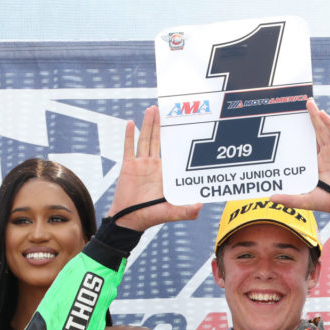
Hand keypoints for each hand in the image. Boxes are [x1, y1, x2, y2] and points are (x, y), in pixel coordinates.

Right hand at [107, 106, 200, 230]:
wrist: (129, 220)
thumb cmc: (151, 217)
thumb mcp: (172, 213)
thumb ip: (186, 211)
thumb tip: (201, 206)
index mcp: (166, 173)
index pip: (173, 152)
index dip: (177, 138)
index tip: (182, 125)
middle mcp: (154, 165)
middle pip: (158, 140)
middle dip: (161, 124)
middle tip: (164, 108)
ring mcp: (141, 164)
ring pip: (145, 139)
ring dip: (148, 124)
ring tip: (151, 110)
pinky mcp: (128, 166)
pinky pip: (129, 148)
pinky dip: (129, 135)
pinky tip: (131, 123)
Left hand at [271, 99, 329, 215]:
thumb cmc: (329, 202)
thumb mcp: (305, 200)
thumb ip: (289, 199)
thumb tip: (270, 198)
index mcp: (314, 162)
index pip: (304, 143)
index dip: (297, 132)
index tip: (287, 121)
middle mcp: (324, 153)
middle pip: (314, 131)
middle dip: (307, 118)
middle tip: (298, 103)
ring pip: (323, 129)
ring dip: (316, 115)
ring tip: (308, 102)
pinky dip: (329, 123)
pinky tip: (322, 114)